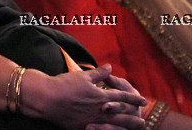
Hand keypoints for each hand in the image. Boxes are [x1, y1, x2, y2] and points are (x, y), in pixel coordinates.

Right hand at [24, 65, 145, 129]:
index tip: (143, 101)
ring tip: (133, 129)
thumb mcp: (83, 75)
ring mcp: (93, 121)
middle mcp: (100, 110)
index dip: (133, 98)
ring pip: (114, 125)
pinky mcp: (83, 127)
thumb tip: (110, 67)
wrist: (48, 98)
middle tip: (143, 121)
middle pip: (122, 115)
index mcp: (101, 95)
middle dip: (133, 117)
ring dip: (125, 127)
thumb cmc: (65, 84)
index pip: (122, 96)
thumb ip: (99, 73)